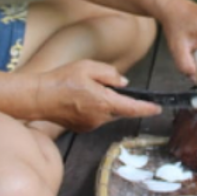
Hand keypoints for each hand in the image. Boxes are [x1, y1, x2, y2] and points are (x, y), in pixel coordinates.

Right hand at [32, 60, 159, 131]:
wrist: (38, 97)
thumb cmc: (62, 80)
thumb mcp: (89, 67)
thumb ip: (110, 74)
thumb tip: (123, 83)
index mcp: (104, 102)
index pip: (132, 108)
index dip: (147, 109)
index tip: (157, 109)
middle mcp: (100, 118)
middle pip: (119, 110)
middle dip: (118, 99)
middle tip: (101, 85)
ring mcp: (90, 125)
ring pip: (107, 114)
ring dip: (104, 103)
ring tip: (84, 90)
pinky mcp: (82, 128)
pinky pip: (96, 118)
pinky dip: (94, 109)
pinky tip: (79, 99)